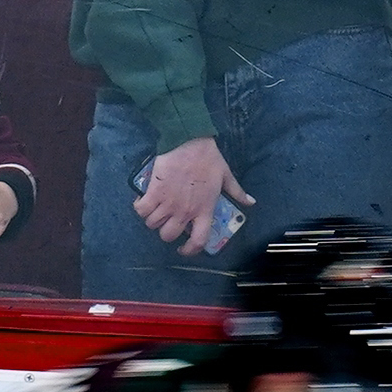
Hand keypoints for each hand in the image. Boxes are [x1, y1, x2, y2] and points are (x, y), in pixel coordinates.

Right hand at [136, 133, 248, 255]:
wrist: (188, 142)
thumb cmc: (208, 158)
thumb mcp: (226, 176)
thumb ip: (237, 192)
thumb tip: (250, 202)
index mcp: (204, 209)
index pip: (197, 240)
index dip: (189, 250)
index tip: (183, 248)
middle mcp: (185, 211)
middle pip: (168, 235)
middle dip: (166, 232)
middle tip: (168, 221)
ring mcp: (167, 203)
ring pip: (153, 224)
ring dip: (153, 219)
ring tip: (156, 210)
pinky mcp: (153, 193)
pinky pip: (141, 210)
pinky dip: (140, 208)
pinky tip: (143, 202)